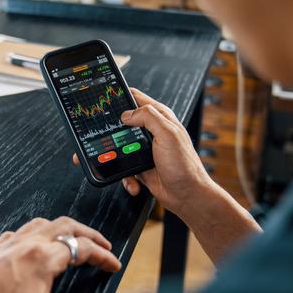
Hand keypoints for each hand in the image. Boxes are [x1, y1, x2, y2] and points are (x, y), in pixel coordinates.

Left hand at [0, 217, 120, 292]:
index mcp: (41, 257)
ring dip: (62, 228)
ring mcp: (7, 245)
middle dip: (88, 233)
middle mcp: (24, 244)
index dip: (103, 256)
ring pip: (41, 223)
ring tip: (72, 238)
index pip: (82, 248)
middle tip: (101, 244)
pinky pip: (19, 233)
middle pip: (66, 225)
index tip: (112, 263)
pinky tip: (33, 244)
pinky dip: (35, 234)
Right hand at [73, 88, 214, 218]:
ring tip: (122, 165)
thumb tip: (127, 113)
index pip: (136, 98)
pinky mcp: (140, 165)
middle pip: (123, 123)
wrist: (187, 195)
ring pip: (119, 147)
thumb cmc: (184, 165)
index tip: (106, 101)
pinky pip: (124, 167)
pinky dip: (127, 177)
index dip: (121, 97)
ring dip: (118, 158)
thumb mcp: (167, 134)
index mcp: (160, 117)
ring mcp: (145, 149)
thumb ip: (148, 117)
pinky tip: (134, 182)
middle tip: (106, 138)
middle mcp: (152, 131)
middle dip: (113, 132)